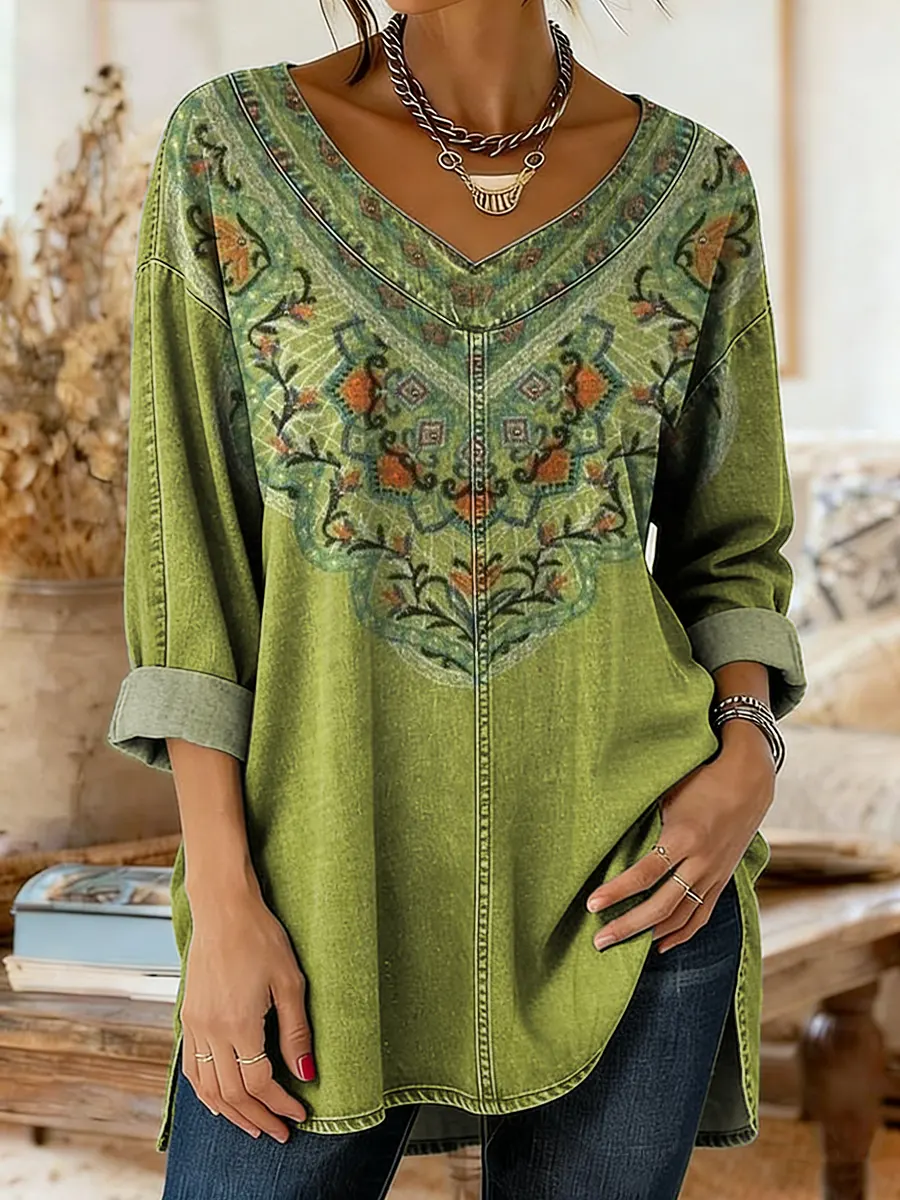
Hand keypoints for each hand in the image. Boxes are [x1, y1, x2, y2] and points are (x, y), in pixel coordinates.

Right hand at [181, 886, 313, 1141]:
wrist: (222, 909)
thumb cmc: (261, 937)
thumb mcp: (290, 981)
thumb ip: (296, 1030)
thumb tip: (307, 1073)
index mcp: (239, 1024)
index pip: (260, 1083)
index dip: (281, 1104)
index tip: (300, 1114)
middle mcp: (211, 1030)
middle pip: (232, 1094)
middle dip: (258, 1118)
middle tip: (280, 1132)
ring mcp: (195, 1025)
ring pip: (207, 1089)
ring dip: (231, 1113)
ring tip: (254, 1126)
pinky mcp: (187, 1016)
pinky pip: (190, 1069)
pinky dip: (205, 1093)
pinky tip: (220, 1101)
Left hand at [585, 721, 775, 953]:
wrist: (748, 781)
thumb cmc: (700, 781)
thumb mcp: (668, 795)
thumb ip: (645, 821)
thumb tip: (607, 837)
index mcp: (684, 836)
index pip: (645, 874)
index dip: (617, 892)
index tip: (592, 904)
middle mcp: (701, 861)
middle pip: (661, 905)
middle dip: (627, 925)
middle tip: (599, 939)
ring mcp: (714, 874)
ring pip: (680, 917)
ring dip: (650, 935)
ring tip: (621, 946)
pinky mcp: (722, 880)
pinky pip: (701, 915)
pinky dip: (681, 934)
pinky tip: (660, 946)